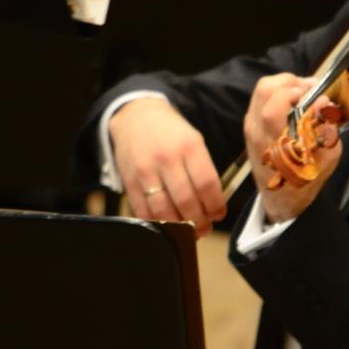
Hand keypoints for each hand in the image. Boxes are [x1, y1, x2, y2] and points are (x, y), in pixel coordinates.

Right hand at [106, 92, 224, 233]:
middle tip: (205, 227)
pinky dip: (158, 224)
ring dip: (180, 228)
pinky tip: (168, 225)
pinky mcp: (129, 182)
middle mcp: (166, 159)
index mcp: (189, 146)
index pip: (206, 184)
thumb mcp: (194, 141)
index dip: (215, 205)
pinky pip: (144, 212)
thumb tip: (213, 205)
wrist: (136, 117)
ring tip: (189, 231)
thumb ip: (204, 170)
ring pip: (164, 211)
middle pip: (186, 201)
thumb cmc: (171, 134)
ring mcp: (145, 171)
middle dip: (200, 221)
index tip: (219, 214)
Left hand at [241, 75, 341, 224]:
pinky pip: (260, 98)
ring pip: (261, 89)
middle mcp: (258, 131)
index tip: (317, 93)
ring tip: (303, 92)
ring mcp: (250, 127)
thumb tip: (325, 101)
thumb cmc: (306, 180)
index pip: (274, 106)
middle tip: (310, 88)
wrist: (281, 199)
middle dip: (291, 81)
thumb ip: (327, 129)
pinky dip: (277, 92)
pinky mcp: (249, 125)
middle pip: (265, 89)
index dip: (296, 92)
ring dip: (284, 84)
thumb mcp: (327, 159)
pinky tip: (292, 102)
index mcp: (276, 142)